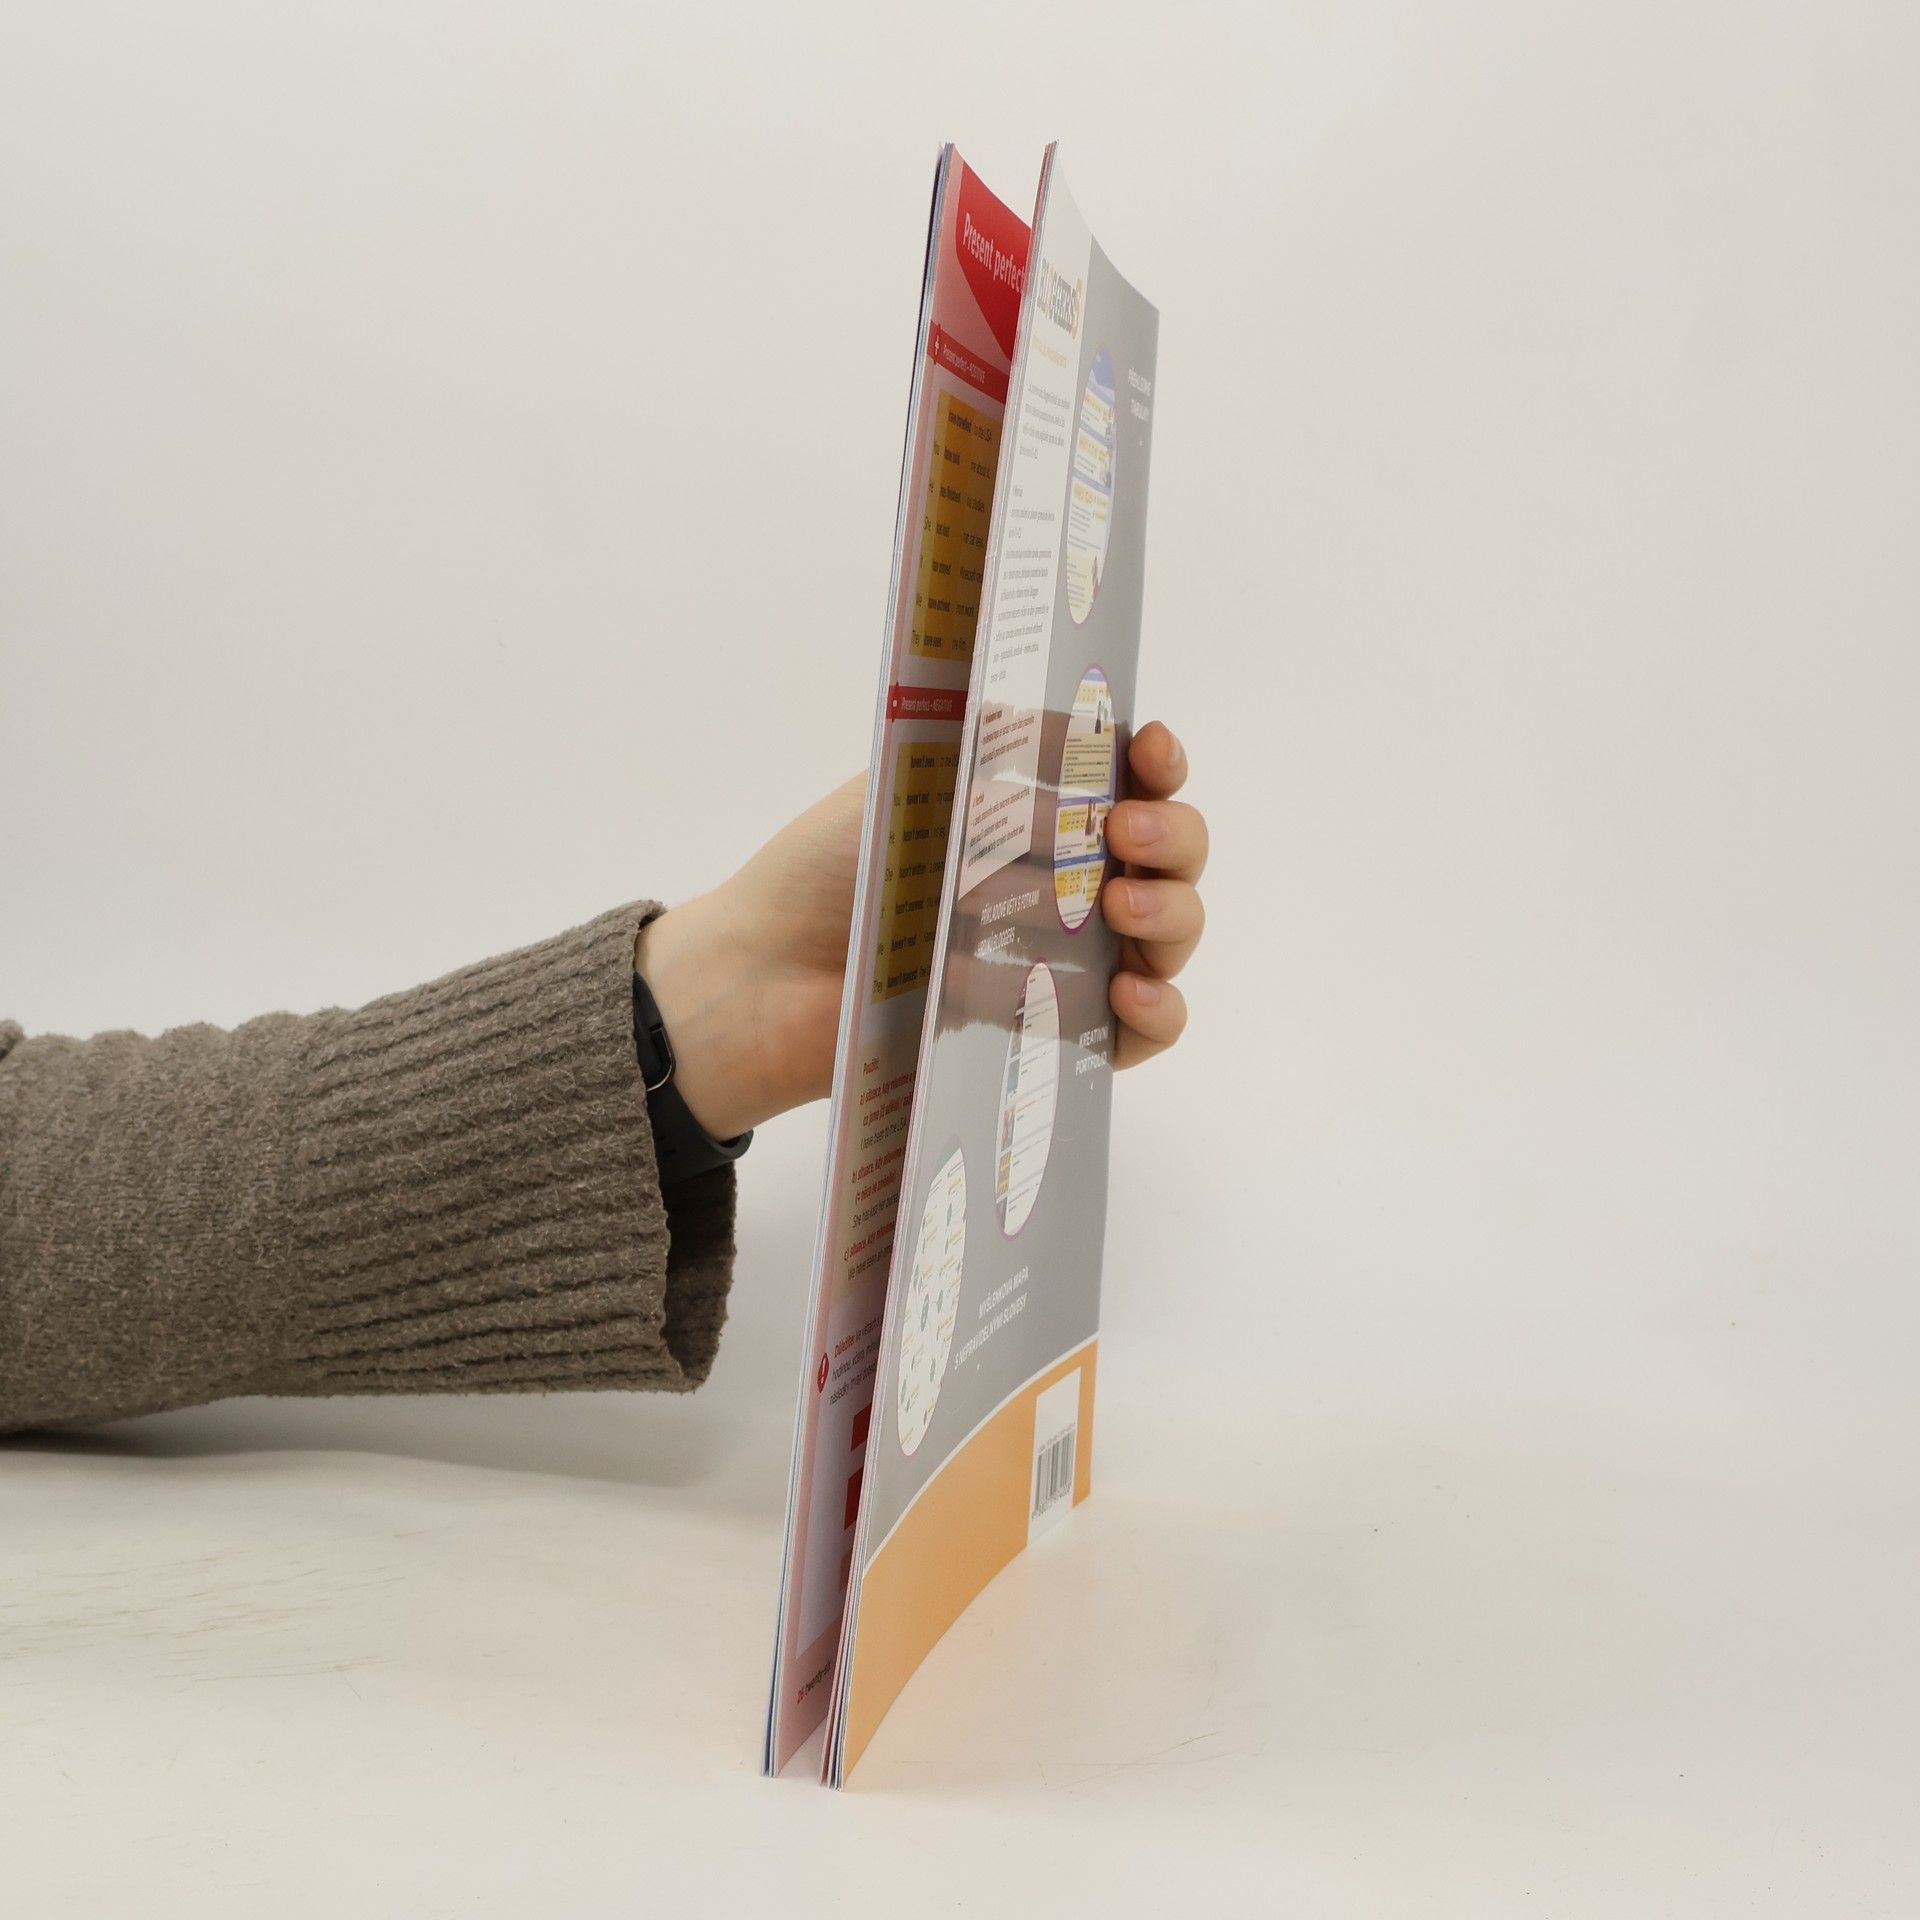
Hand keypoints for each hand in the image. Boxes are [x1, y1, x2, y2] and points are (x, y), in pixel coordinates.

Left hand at [636, 722, 1204, 1137]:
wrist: (766, 975)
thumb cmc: (830, 869)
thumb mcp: (909, 778)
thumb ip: (994, 747)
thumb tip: (1084, 726)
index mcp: (1038, 810)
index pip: (1134, 779)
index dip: (1160, 762)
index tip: (1150, 751)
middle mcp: (1069, 880)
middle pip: (1173, 856)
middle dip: (1173, 836)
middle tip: (1124, 835)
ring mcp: (1070, 961)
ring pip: (1171, 935)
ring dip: (1172, 914)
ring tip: (1119, 908)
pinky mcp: (1056, 1035)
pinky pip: (1140, 1032)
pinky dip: (1156, 1012)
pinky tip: (1128, 996)